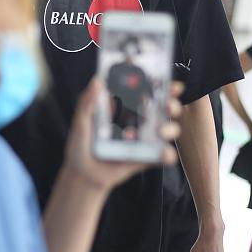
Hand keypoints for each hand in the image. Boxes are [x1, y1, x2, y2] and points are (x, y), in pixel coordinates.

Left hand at [62, 78, 182, 194]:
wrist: (83, 175)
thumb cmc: (81, 146)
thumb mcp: (80, 122)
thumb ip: (88, 102)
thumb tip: (97, 80)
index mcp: (125, 107)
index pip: (145, 90)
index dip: (158, 81)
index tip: (162, 76)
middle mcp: (138, 121)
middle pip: (163, 107)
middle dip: (171, 103)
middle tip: (167, 105)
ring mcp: (144, 139)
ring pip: (168, 129)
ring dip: (170, 127)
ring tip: (160, 131)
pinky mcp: (146, 158)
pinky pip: (162, 155)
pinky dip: (167, 154)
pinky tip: (163, 153)